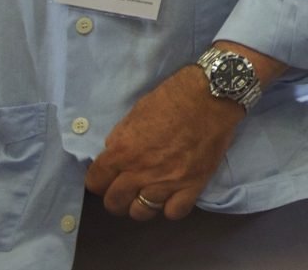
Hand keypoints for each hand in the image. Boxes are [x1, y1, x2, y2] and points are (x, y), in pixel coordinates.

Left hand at [85, 66, 243, 220]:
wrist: (212, 95)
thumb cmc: (173, 96)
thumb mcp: (137, 112)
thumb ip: (122, 137)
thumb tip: (115, 153)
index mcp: (123, 151)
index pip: (95, 182)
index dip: (100, 180)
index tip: (109, 176)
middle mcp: (140, 172)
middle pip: (114, 203)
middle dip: (117, 197)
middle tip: (128, 187)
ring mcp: (167, 182)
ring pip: (141, 212)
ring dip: (142, 204)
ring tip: (151, 193)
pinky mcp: (193, 185)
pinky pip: (174, 212)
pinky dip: (171, 207)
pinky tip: (174, 195)